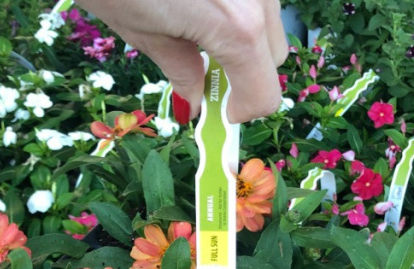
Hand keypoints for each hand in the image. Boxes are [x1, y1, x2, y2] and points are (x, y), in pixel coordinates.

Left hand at [75, 0, 287, 123]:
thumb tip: (195, 96)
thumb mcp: (141, 31)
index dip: (241, 110)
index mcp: (236, 27)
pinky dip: (234, 3)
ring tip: (195, 23)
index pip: (264, 93)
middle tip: (206, 70)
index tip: (220, 113)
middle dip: (245, 70)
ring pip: (266, 16)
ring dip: (242, 33)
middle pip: (273, 53)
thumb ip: (180, 68)